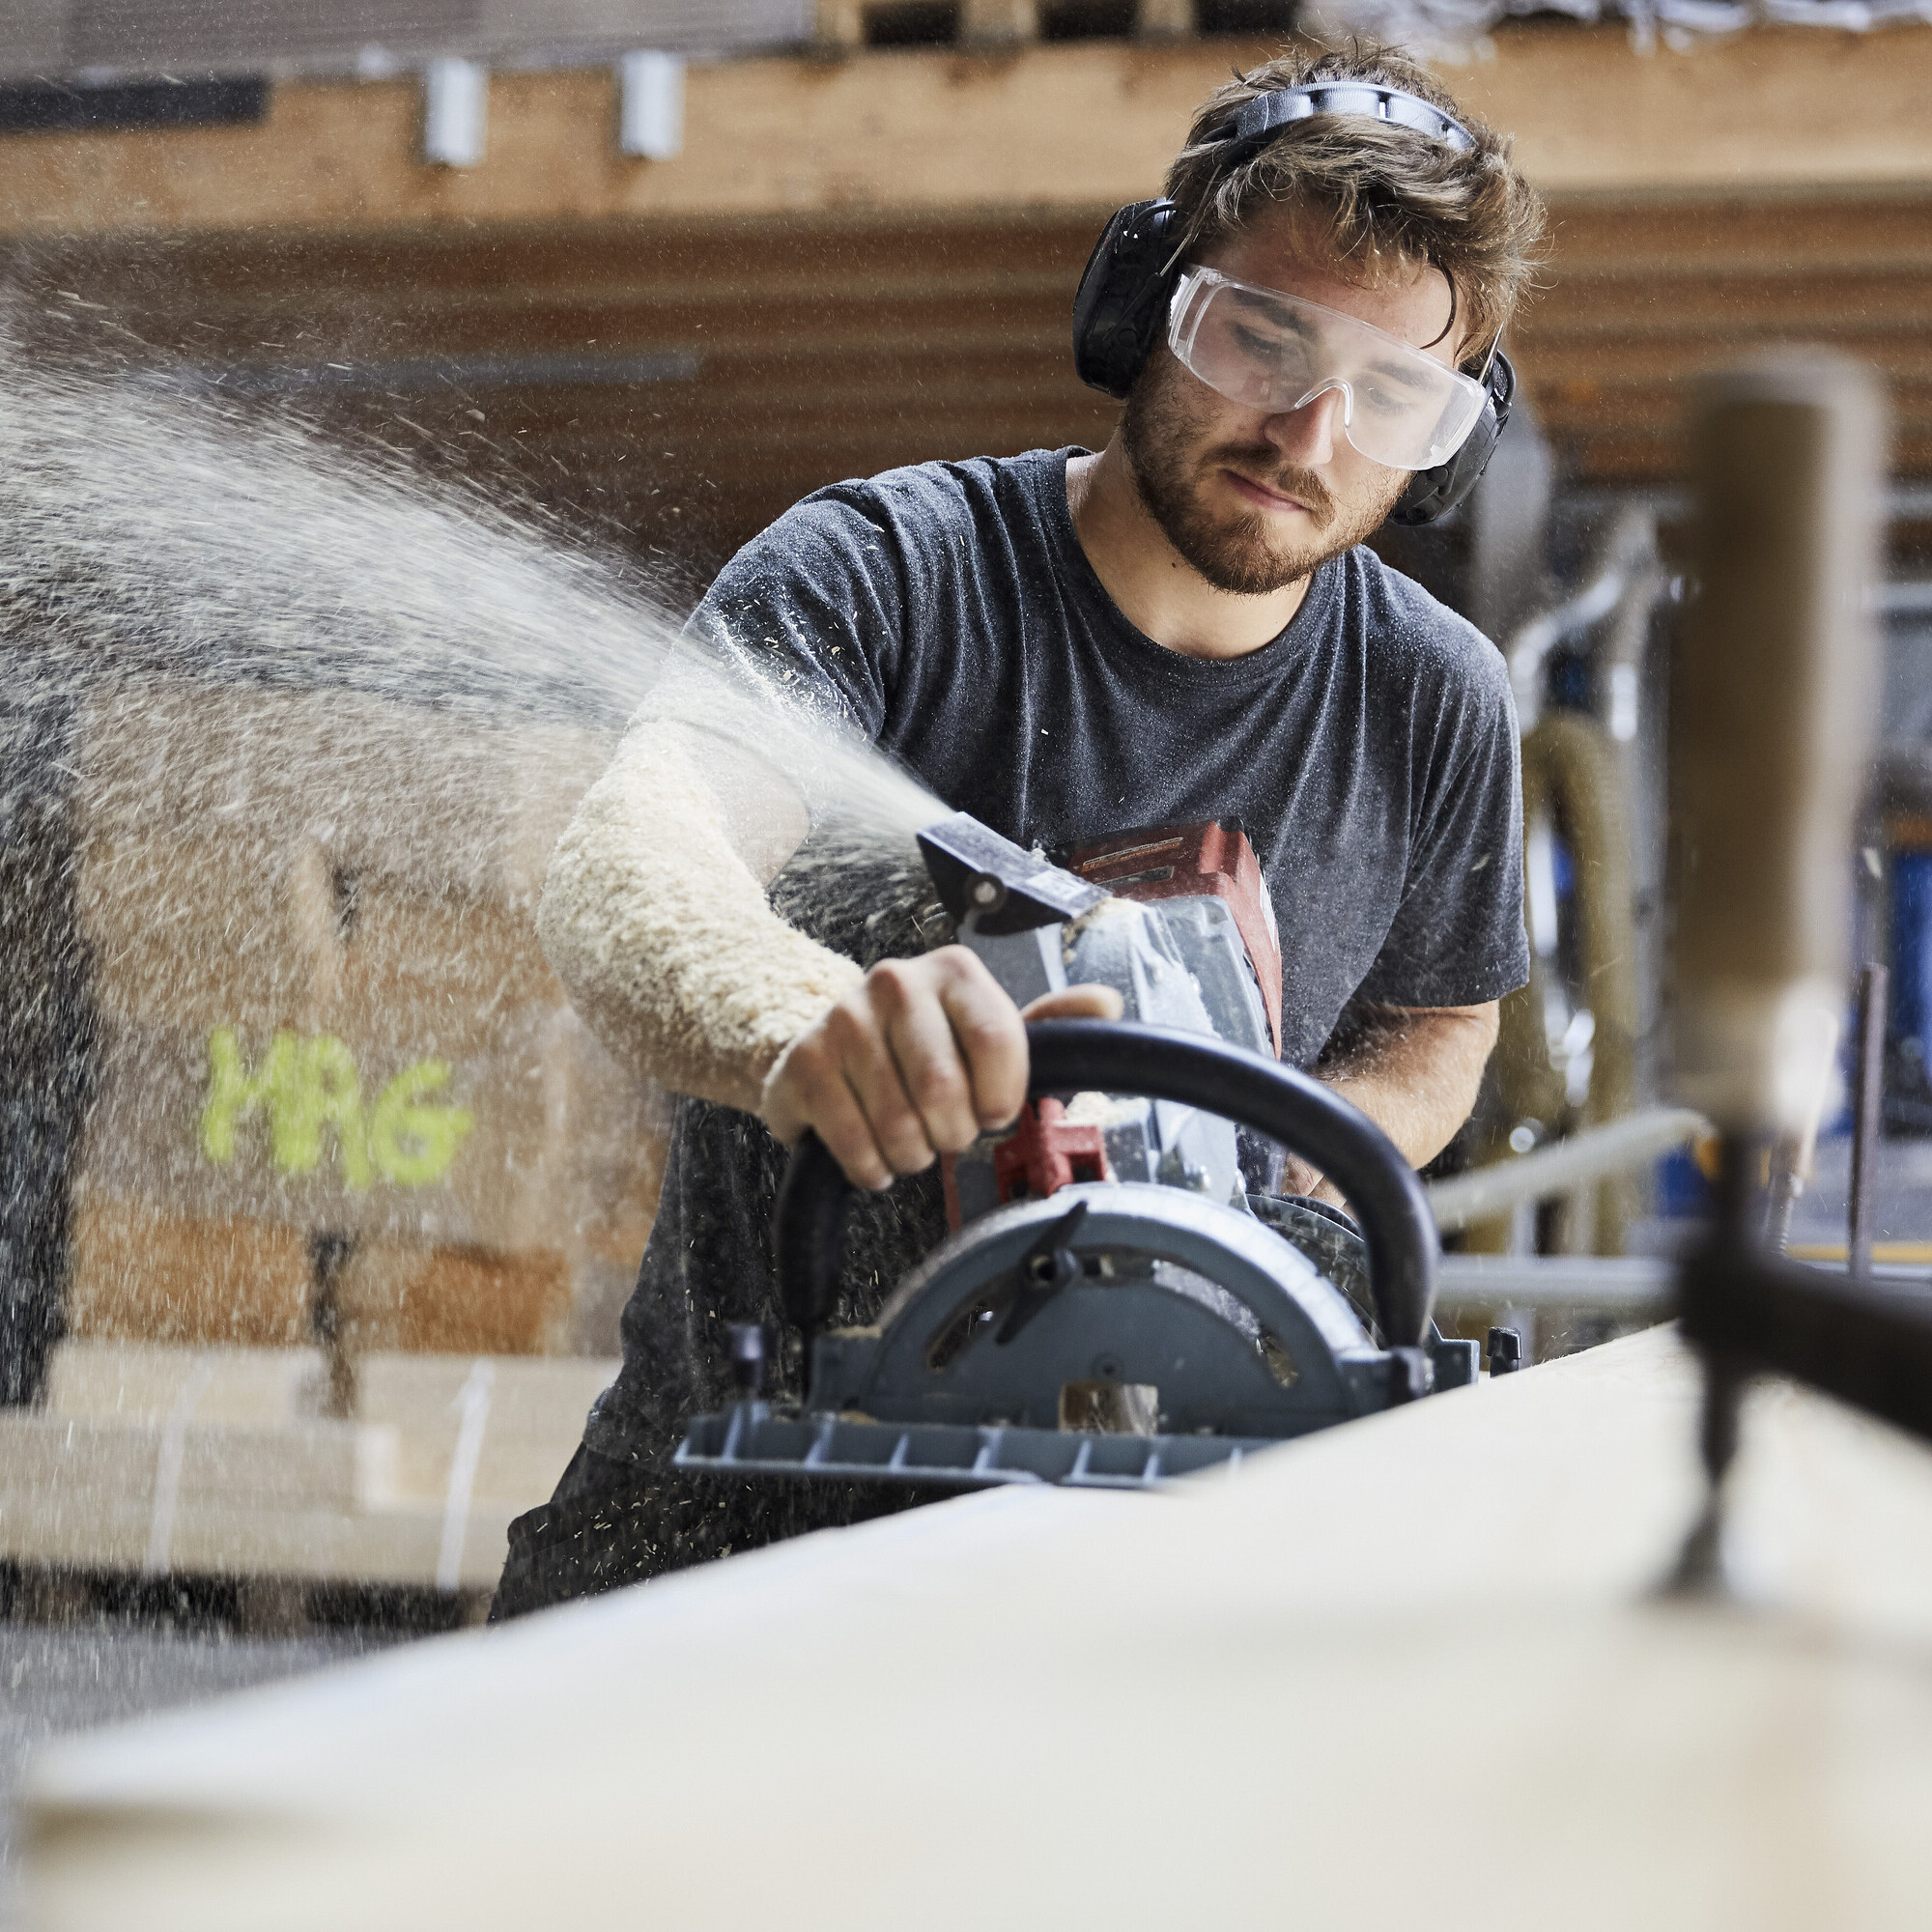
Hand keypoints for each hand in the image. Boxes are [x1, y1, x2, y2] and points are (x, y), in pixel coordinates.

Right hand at [759, 945, 1123, 1188]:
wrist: (827, 1050)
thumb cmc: (923, 1048)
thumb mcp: (988, 1032)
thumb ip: (1048, 1026)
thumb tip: (1107, 1005)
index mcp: (953, 971)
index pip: (1000, 1042)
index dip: (1003, 1097)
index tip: (993, 1111)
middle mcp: (894, 980)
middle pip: (945, 1090)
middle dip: (953, 1134)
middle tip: (945, 1132)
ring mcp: (842, 1018)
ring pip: (898, 1124)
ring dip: (912, 1155)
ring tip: (909, 1143)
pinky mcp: (802, 1063)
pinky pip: (854, 1143)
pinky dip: (872, 1168)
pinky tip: (874, 1155)